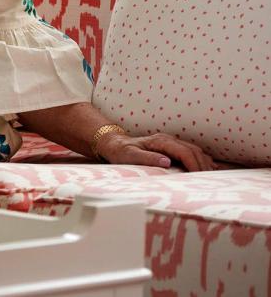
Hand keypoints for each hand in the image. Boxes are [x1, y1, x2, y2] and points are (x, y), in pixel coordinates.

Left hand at [97, 132, 216, 171]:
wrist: (115, 144)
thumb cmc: (121, 151)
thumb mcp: (130, 156)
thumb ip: (147, 158)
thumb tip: (166, 162)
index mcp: (161, 141)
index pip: (185, 152)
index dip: (195, 165)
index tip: (200, 178)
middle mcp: (168, 140)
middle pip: (193, 151)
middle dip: (203, 166)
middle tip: (208, 183)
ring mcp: (171, 143)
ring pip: (195, 151)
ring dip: (204, 164)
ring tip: (208, 179)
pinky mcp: (171, 148)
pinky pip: (191, 153)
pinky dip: (200, 161)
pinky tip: (206, 171)